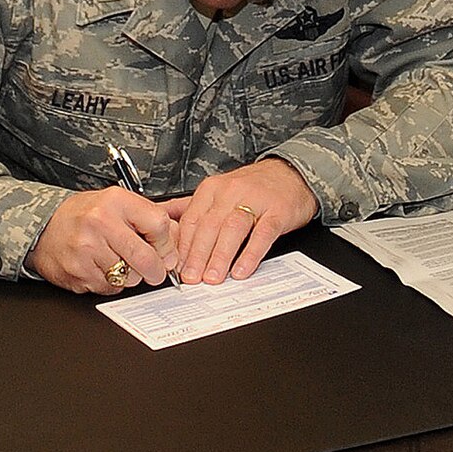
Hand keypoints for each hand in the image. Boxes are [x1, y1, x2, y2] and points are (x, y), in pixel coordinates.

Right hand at [27, 187, 179, 294]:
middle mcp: (101, 222)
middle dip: (156, 271)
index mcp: (115, 201)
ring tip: (117, 262)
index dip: (167, 244)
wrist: (43, 227)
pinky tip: (100, 268)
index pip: (158, 224)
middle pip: (146, 258)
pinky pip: (110, 288)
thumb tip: (177, 239)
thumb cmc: (84, 215)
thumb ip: (146, 218)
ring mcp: (87, 249)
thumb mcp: (116, 204)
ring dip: (130, 276)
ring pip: (130, 277)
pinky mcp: (79, 272)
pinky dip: (110, 283)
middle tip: (155, 272)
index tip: (165, 251)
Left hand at [165, 158, 316, 283]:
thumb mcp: (219, 192)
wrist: (291, 174)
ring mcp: (255, 200)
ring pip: (232, 228)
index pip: (192, 219)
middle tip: (191, 278)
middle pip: (209, 225)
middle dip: (198, 255)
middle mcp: (231, 192)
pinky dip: (250, 254)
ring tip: (213, 278)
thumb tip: (161, 221)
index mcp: (212, 189)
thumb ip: (190, 208)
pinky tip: (242, 270)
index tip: (177, 268)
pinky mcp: (278, 211)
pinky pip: (262, 234)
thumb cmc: (252, 188)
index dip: (183, 246)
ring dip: (220, 256)